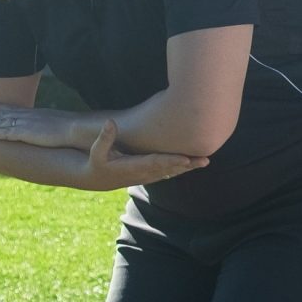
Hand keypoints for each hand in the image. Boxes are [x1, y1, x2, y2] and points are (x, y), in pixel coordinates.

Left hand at [0, 101, 97, 149]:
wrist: (78, 129)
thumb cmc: (73, 128)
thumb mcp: (59, 124)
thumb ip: (51, 125)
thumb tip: (52, 129)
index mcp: (34, 115)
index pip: (12, 109)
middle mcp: (27, 117)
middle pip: (1, 113)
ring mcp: (25, 124)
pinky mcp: (26, 133)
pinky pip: (6, 133)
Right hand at [80, 119, 205, 188]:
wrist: (96, 179)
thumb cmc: (96, 162)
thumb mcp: (96, 151)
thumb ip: (104, 138)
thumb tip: (110, 122)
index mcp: (131, 168)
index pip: (155, 164)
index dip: (170, 161)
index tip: (185, 159)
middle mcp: (142, 174)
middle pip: (168, 169)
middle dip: (186, 165)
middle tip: (204, 160)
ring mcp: (146, 176)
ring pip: (171, 172)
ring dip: (188, 168)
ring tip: (205, 161)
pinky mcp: (148, 175)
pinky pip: (168, 172)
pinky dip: (181, 168)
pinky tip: (194, 163)